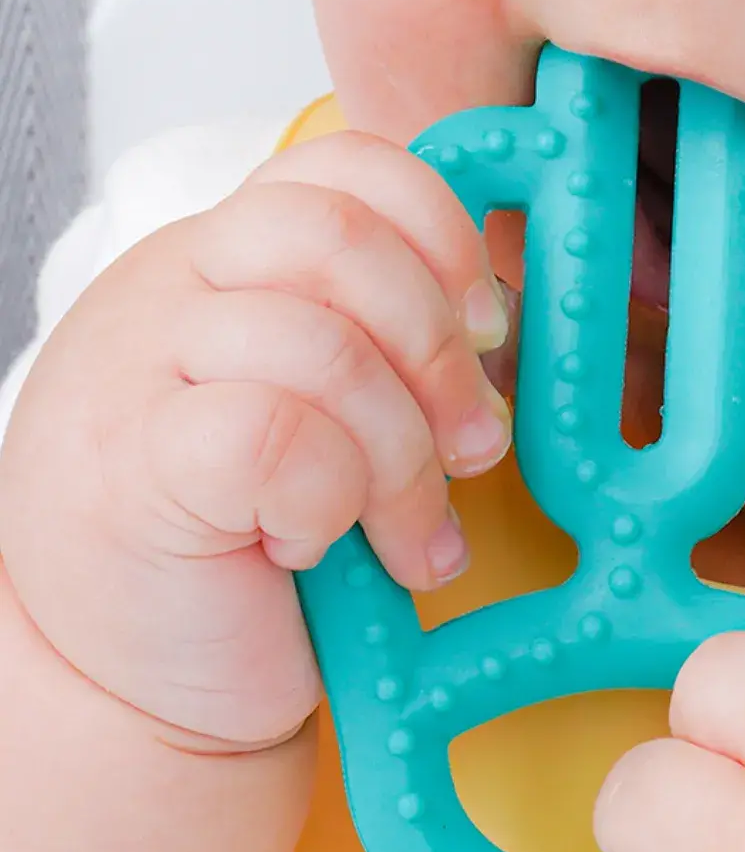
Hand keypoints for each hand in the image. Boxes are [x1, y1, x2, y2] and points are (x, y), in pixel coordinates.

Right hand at [0, 130, 513, 747]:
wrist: (141, 682)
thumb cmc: (249, 558)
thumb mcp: (334, 425)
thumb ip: (389, 358)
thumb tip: (500, 341)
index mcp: (231, 266)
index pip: (346, 169)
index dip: (443, 236)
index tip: (488, 333)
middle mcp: (175, 293)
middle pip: (336, 232)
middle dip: (439, 350)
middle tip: (472, 449)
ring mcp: (140, 370)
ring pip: (320, 346)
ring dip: (402, 460)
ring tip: (412, 539)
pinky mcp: (136, 467)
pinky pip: (274, 436)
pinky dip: (327, 501)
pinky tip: (314, 549)